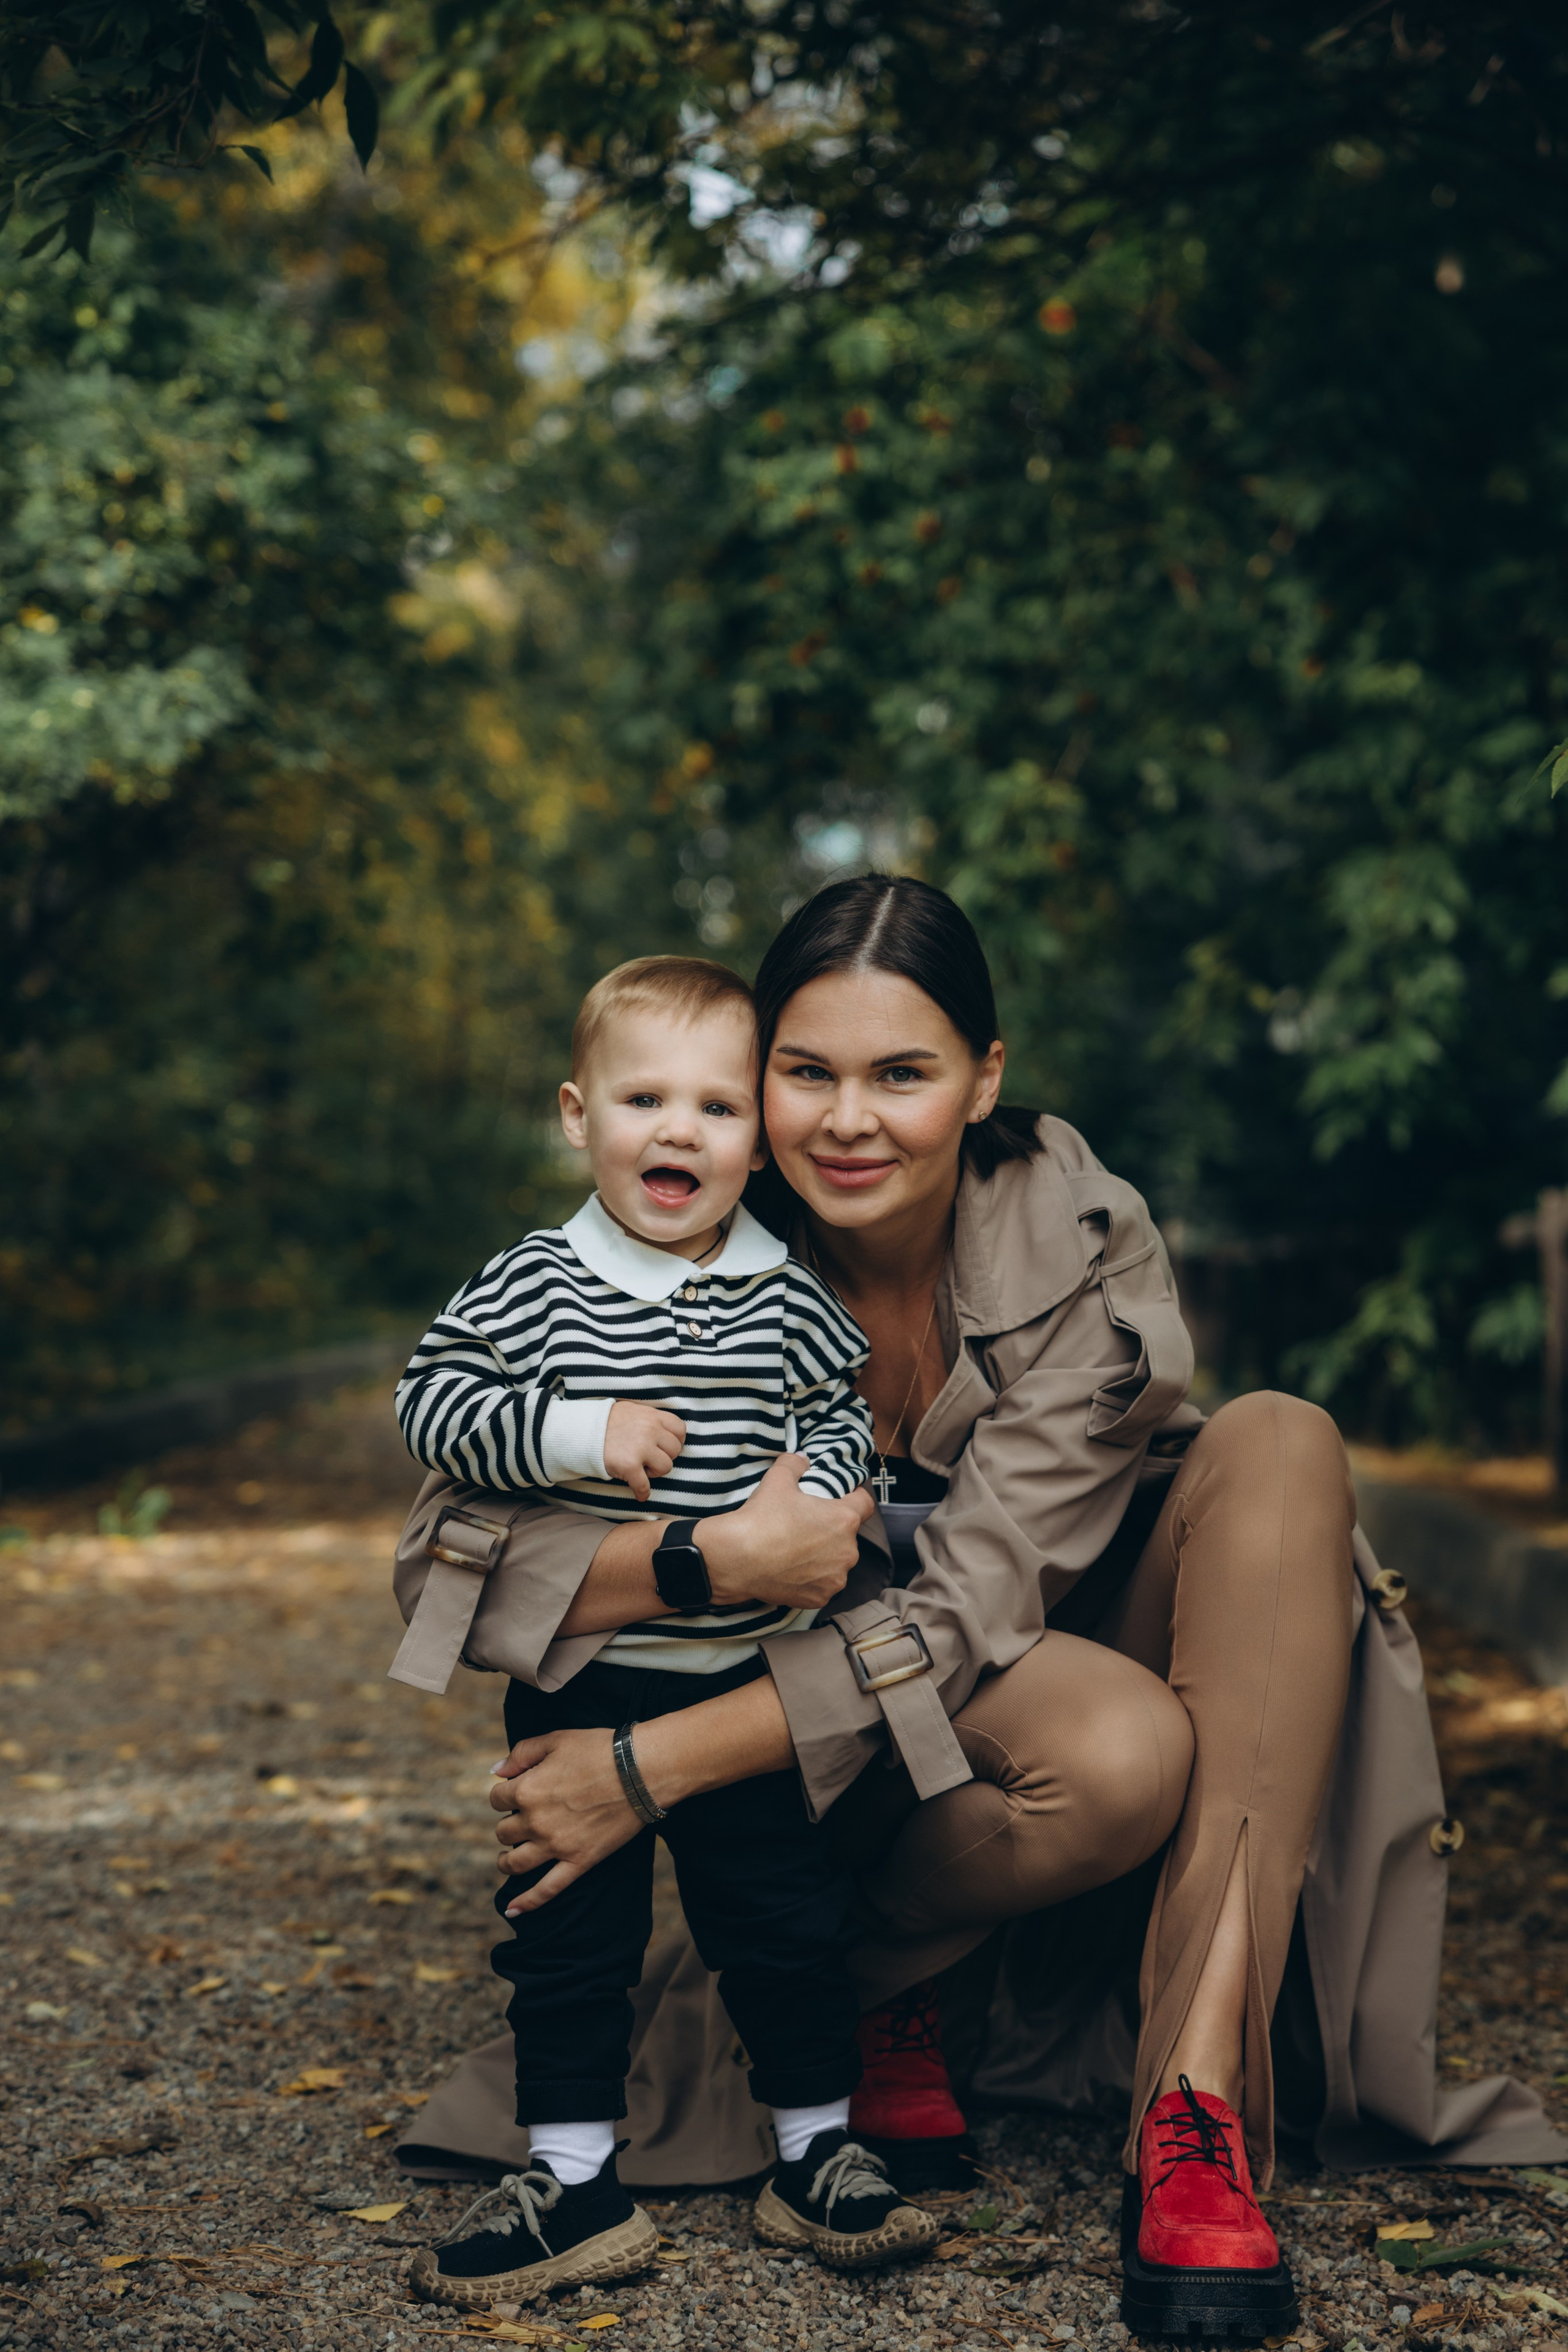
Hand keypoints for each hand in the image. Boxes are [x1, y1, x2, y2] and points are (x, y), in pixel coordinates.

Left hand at [489, 1726, 643, 1912]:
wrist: (641, 1771)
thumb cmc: (599, 1749)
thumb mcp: (556, 1739)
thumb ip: (521, 1753)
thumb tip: (497, 1770)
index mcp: (527, 1790)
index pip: (497, 1798)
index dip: (505, 1793)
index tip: (517, 1790)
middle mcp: (535, 1822)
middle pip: (504, 1831)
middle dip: (509, 1824)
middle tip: (523, 1818)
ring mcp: (556, 1846)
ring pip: (515, 1863)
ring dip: (506, 1861)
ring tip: (509, 1857)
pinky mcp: (578, 1862)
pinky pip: (547, 1890)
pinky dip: (527, 1902)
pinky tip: (512, 1910)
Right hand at [603, 1401, 685, 1500]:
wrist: (582, 1431)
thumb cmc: (607, 1422)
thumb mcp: (632, 1411)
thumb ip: (650, 1418)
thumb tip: (665, 1429)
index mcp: (652, 1416)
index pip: (680, 1429)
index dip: (676, 1441)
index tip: (666, 1447)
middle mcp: (650, 1430)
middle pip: (675, 1450)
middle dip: (664, 1457)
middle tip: (649, 1459)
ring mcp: (640, 1448)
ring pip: (665, 1468)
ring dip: (654, 1472)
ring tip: (641, 1469)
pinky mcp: (629, 1466)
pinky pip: (645, 1486)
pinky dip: (643, 1493)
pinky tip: (639, 1494)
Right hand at [703, 1452, 871, 1611]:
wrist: (737, 1560)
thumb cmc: (761, 1519)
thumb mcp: (777, 1480)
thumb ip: (794, 1464)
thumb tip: (801, 1458)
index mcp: (844, 1519)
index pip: (865, 1503)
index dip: (854, 1497)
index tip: (842, 1497)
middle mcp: (847, 1551)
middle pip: (848, 1535)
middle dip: (833, 1529)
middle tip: (808, 1525)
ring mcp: (835, 1578)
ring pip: (837, 1562)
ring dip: (825, 1556)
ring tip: (798, 1550)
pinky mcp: (820, 1597)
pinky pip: (823, 1584)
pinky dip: (813, 1578)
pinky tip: (793, 1570)